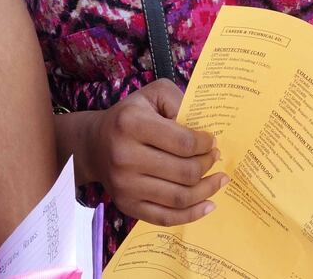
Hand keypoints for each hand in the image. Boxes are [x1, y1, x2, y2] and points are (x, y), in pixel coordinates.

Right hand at [86, 80, 228, 225]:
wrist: (93, 145)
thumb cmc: (130, 117)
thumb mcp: (152, 95)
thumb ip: (179, 101)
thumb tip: (203, 127)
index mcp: (131, 124)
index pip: (184, 142)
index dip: (206, 144)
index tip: (212, 141)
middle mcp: (124, 156)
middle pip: (185, 172)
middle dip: (208, 165)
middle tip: (215, 158)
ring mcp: (124, 185)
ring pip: (179, 198)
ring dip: (207, 190)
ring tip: (218, 180)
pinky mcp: (126, 205)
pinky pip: (166, 217)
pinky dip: (192, 214)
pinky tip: (208, 204)